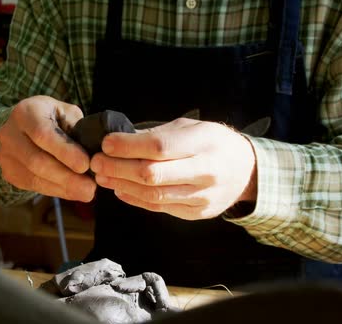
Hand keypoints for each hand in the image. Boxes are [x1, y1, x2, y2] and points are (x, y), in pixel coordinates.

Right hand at [0, 96, 95, 201]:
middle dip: (66, 176)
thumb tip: (93, 155)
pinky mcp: (9, 172)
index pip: (43, 134)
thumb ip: (77, 129)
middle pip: (37, 161)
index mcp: (26, 112)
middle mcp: (10, 133)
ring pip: (34, 177)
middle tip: (90, 187)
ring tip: (86, 192)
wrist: (22, 126)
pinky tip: (72, 192)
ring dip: (63, 188)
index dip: (64, 152)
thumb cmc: (51, 118)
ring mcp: (6, 154)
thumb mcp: (66, 113)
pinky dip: (55, 190)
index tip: (85, 165)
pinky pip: (33, 185)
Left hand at [90, 118, 256, 219]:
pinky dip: (135, 199)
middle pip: (152, 174)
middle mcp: (205, 172)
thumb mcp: (191, 128)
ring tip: (103, 176)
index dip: (128, 147)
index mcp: (204, 144)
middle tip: (96, 162)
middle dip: (118, 167)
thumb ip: (158, 135)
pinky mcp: (196, 213)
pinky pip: (159, 208)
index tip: (106, 143)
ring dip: (122, 185)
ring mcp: (202, 196)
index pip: (158, 147)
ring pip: (153, 195)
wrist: (246, 170)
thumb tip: (118, 142)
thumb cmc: (212, 143)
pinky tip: (120, 189)